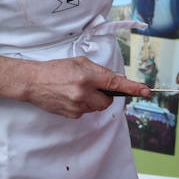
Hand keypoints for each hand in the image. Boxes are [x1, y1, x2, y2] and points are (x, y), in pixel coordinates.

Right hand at [0, 55, 150, 118]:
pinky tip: (71, 97)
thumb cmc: (57, 69)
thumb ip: (99, 72)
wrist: (33, 81)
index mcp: (88, 76)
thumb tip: (116, 81)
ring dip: (93, 100)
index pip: (116, 83)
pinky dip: (83, 105)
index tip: (146, 91)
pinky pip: (86, 112)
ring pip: (97, 107)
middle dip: (105, 95)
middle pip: (108, 101)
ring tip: (77, 90)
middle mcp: (84, 92)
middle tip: (93, 86)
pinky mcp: (71, 115)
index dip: (133, 88)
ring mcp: (77, 106)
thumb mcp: (80, 63)